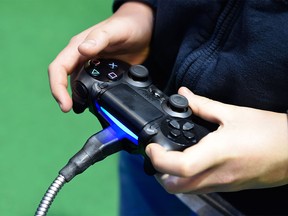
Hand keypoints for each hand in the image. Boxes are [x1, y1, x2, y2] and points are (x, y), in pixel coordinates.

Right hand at [48, 2, 152, 111]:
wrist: (143, 31)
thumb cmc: (128, 25)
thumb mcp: (115, 30)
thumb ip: (100, 38)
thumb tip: (82, 50)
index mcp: (78, 46)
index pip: (59, 68)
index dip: (58, 87)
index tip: (65, 104)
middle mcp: (81, 57)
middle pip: (63, 79)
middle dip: (63, 96)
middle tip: (70, 110)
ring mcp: (91, 66)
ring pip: (76, 84)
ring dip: (76, 98)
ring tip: (83, 110)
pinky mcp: (102, 73)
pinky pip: (90, 86)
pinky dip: (89, 96)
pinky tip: (96, 104)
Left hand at [146, 87, 287, 193]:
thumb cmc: (269, 132)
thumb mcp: (233, 113)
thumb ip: (203, 105)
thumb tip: (184, 95)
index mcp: (218, 153)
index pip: (179, 166)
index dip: (158, 158)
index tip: (151, 147)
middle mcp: (218, 175)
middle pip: (176, 187)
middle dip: (160, 173)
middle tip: (158, 154)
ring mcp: (223, 184)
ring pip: (187, 190)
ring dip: (173, 177)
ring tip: (172, 156)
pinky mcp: (229, 187)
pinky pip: (201, 188)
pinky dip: (188, 178)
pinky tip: (192, 161)